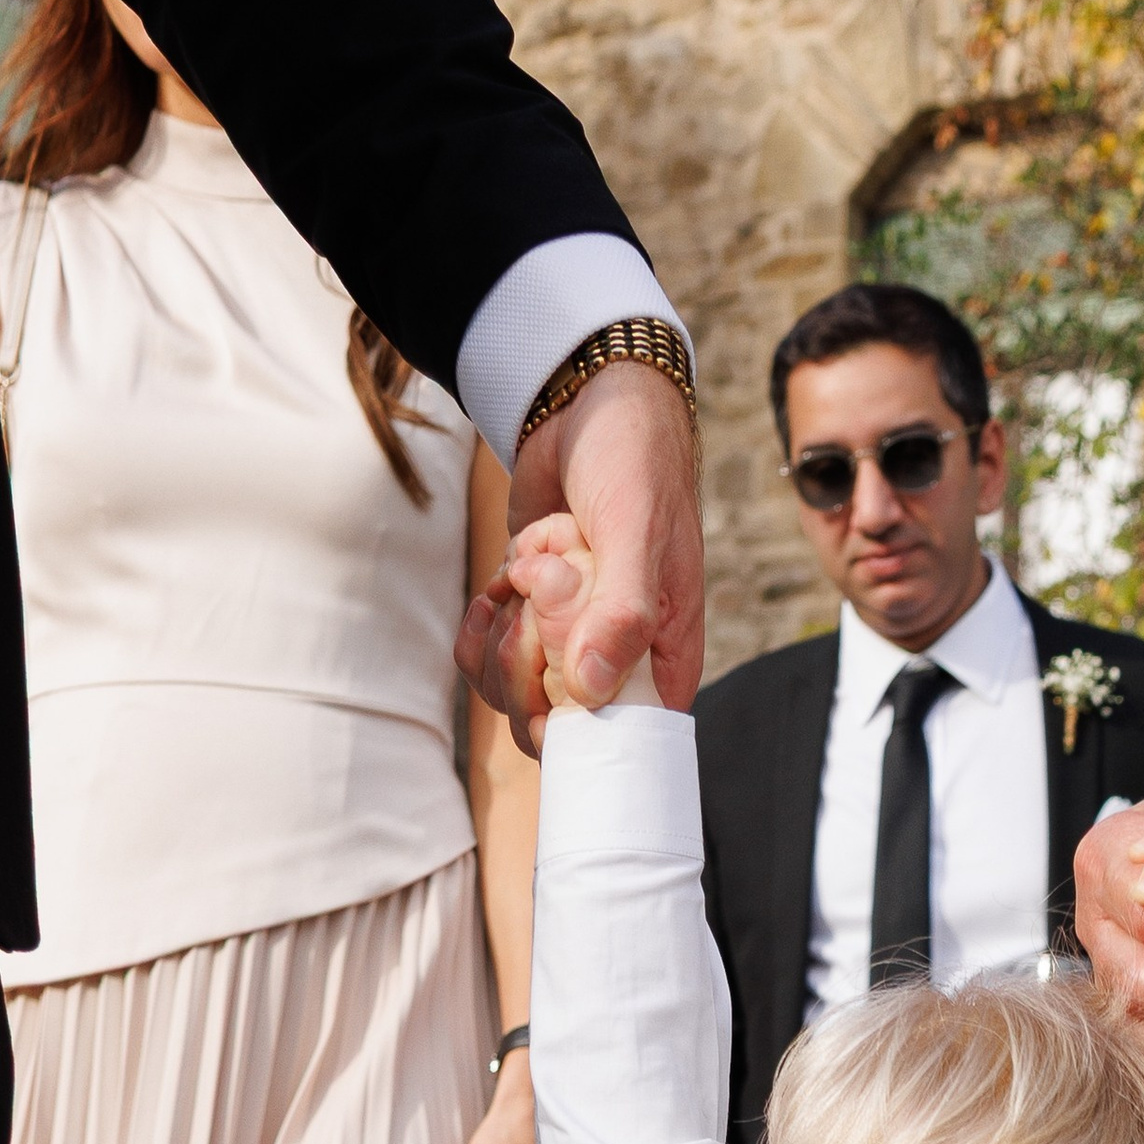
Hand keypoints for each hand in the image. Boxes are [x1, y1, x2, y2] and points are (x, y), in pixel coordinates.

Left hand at [457, 356, 702, 742]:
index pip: (623, 739)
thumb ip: (622, 613)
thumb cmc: (633, 462)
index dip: (579, 731)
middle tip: (538, 598)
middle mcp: (614, 661)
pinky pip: (485, 659)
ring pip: (513, 693)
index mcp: (661, 658)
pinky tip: (502, 578)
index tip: (551, 687)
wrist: (587, 404)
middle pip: (554, 726)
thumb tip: (591, 692)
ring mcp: (564, 644)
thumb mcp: (635, 532)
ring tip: (533, 567)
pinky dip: (482, 622)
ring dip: (506, 631)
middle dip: (528, 667)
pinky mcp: (524, 621)